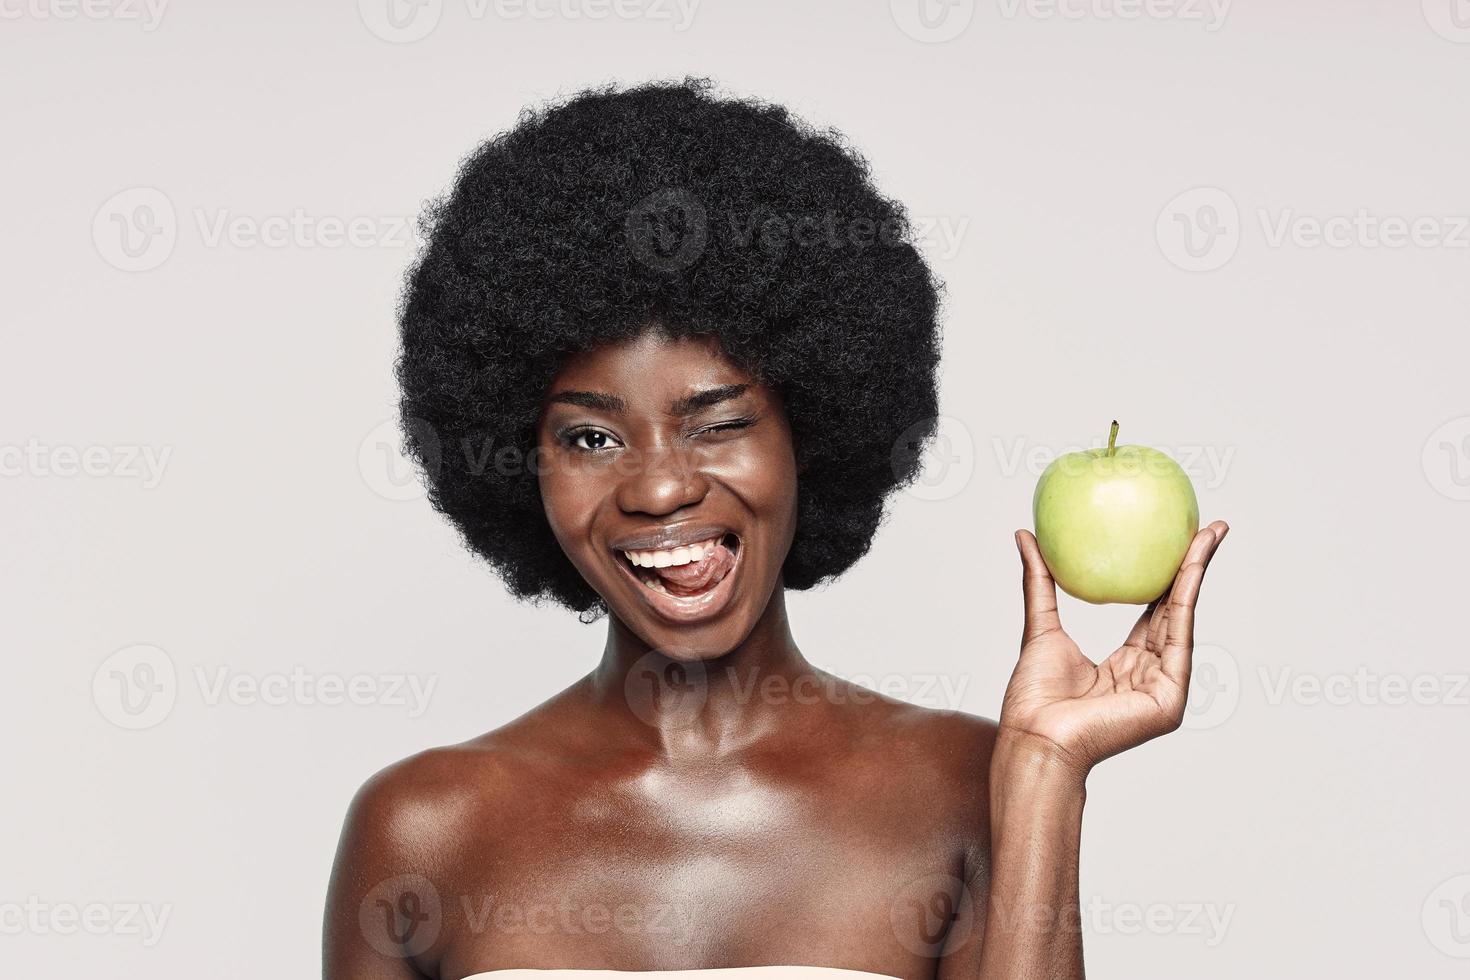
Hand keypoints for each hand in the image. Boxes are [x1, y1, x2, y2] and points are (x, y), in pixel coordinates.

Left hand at [996, 521, 1228, 775]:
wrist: (1034, 735)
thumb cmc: (1033, 697)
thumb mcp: (1040, 626)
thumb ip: (1039, 581)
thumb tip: (1025, 535)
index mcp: (1125, 667)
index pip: (1152, 611)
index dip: (1166, 575)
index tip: (1176, 537)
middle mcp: (1149, 675)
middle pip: (1176, 612)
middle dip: (1194, 568)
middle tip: (1208, 526)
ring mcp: (1163, 688)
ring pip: (1182, 618)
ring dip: (1197, 574)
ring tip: (1209, 533)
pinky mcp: (1170, 698)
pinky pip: (1177, 637)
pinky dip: (1185, 598)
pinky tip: (1190, 566)